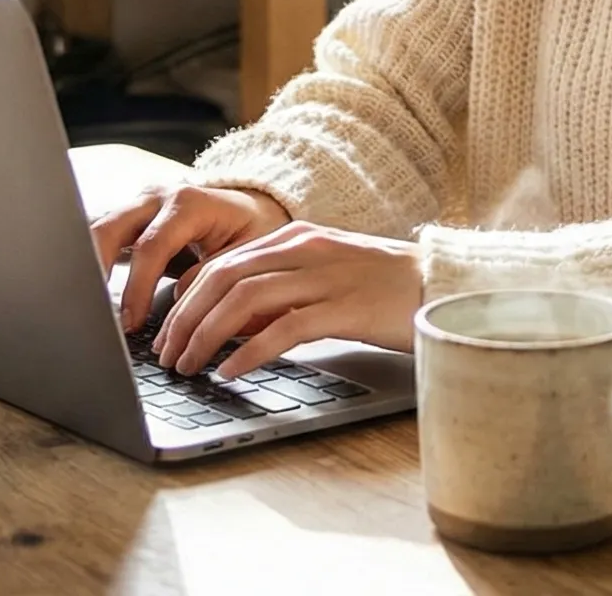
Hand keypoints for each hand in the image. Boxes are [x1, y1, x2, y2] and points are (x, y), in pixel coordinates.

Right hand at [88, 183, 290, 333]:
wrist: (252, 208)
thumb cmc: (252, 231)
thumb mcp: (246, 253)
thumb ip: (212, 274)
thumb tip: (179, 299)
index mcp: (189, 202)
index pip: (152, 245)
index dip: (138, 287)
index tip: (131, 322)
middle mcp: (157, 197)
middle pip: (109, 228)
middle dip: (94, 270)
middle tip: (90, 311)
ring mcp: (139, 205)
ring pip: (97, 229)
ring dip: (87, 267)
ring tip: (84, 306)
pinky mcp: (130, 218)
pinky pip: (102, 237)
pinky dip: (93, 264)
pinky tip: (90, 293)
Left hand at [152, 222, 421, 379]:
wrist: (445, 284)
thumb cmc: (386, 289)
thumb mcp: (326, 275)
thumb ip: (283, 287)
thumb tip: (234, 323)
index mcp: (296, 238)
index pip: (222, 263)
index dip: (185, 298)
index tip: (166, 330)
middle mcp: (304, 250)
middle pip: (223, 278)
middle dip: (185, 319)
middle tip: (166, 354)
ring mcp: (324, 277)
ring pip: (244, 300)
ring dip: (206, 336)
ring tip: (188, 366)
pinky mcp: (344, 308)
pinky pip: (283, 329)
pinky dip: (249, 352)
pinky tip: (230, 372)